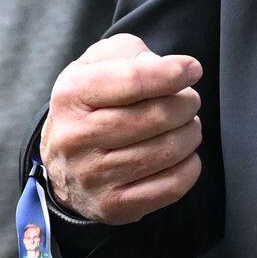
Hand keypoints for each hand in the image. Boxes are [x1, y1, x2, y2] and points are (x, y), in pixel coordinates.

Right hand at [40, 33, 203, 224]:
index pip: (133, 79)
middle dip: (186, 103)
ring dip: (190, 133)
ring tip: (185, 126)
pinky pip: (172, 186)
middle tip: (188, 101)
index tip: (191, 70)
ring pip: (168, 150)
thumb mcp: (97, 64)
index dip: (172, 73)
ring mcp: (93, 176)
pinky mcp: (113, 205)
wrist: (64, 163)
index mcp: (71, 95)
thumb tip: (168, 67)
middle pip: (157, 116)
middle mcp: (76, 137)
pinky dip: (189, 166)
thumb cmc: (93, 103)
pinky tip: (181, 155)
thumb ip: (130, 52)